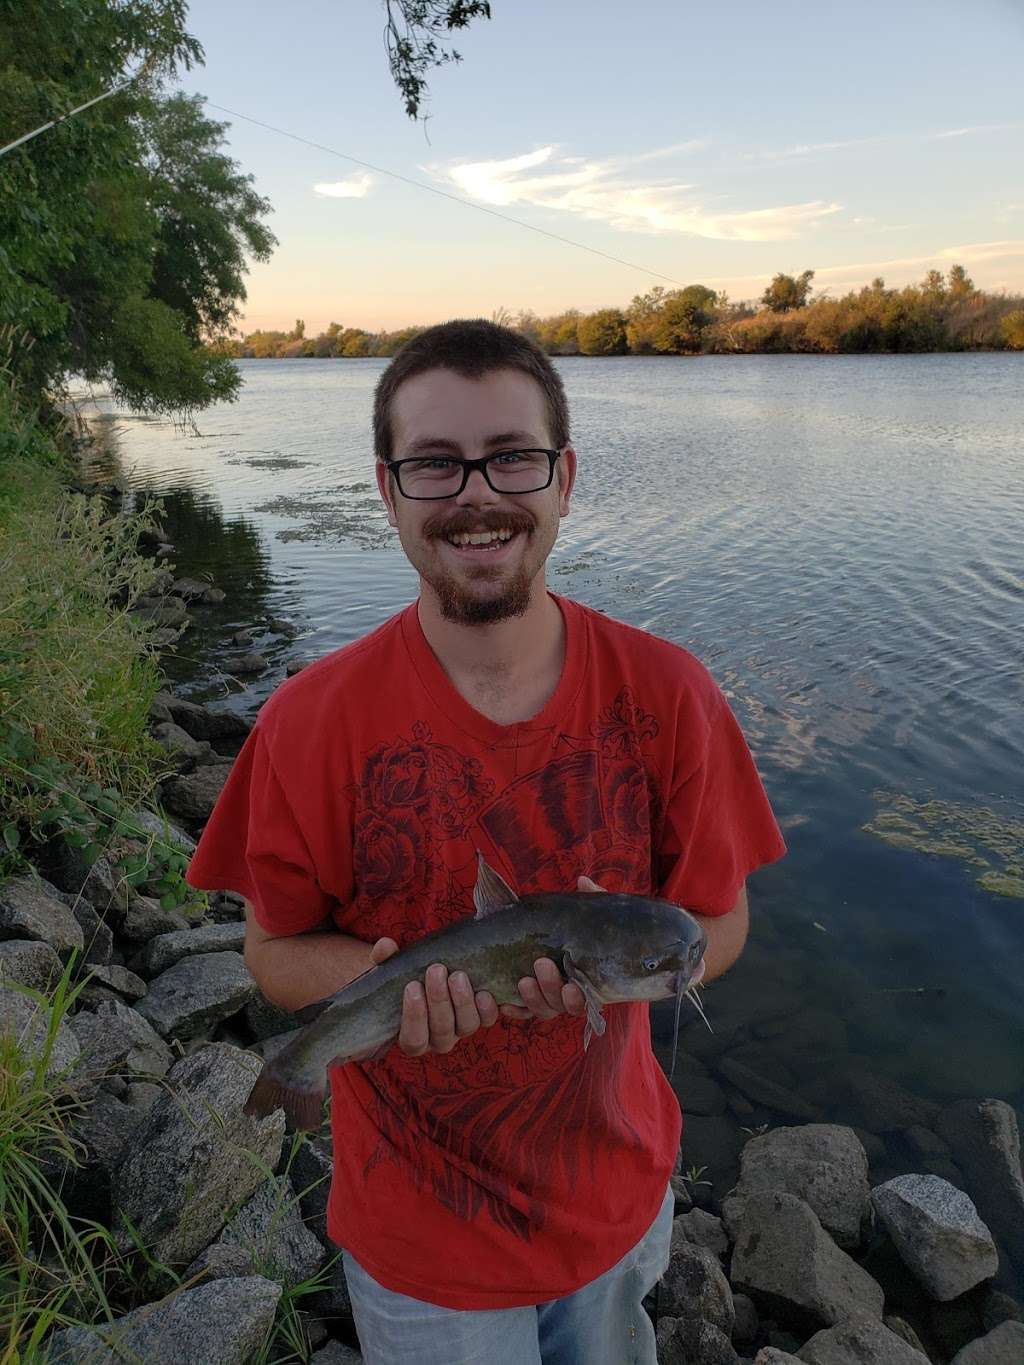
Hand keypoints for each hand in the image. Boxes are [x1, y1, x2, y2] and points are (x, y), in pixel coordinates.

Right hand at [371, 938, 499, 1056]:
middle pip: (441, 1031)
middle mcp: (437, 1039)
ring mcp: (460, 1029)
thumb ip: (384, 959)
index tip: (412, 986)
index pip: (413, 1039)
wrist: (427, 973)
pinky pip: (488, 1019)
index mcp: (411, 1035)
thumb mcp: (389, 969)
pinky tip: (485, 991)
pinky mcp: (480, 1017)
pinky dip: (488, 1007)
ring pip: (466, 1026)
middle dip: (439, 1000)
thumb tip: (385, 946)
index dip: (414, 1016)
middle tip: (436, 970)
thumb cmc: (402, 977)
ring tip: (458, 976)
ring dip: (463, 1001)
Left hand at [499, 875, 602, 1022]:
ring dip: (533, 998)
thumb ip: (591, 898)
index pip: (584, 998)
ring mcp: (547, 995)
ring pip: (542, 1008)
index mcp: (585, 976)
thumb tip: (583, 881)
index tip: (570, 984)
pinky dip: (514, 1009)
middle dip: (550, 987)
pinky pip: (521, 1011)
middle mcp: (567, 991)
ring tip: (523, 981)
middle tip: (541, 964)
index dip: (576, 997)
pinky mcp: (526, 997)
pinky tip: (503, 1003)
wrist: (551, 936)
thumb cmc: (578, 923)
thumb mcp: (586, 909)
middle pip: (559, 1004)